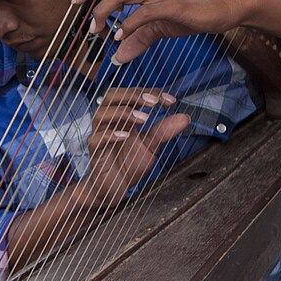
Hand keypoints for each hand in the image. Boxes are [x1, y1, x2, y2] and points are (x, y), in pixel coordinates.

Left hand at [73, 0, 253, 64]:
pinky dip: (130, 24)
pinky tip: (122, 37)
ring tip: (97, 29)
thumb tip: (118, 58)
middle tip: (76, 4)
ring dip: (104, 10)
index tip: (77, 1)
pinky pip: (147, 11)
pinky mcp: (177, 5)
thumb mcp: (161, 27)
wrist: (231, 5)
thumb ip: (138, 39)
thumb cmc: (195, 11)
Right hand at [80, 88, 190, 206]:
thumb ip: (164, 130)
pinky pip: (97, 138)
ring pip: (102, 114)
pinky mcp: (95, 151)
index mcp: (122, 116)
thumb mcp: (152, 145)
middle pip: (112, 96)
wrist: (117, 186)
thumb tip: (185, 117)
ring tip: (143, 118)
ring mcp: (100, 135)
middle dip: (133, 95)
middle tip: (154, 102)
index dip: (149, 93)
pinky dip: (110, 135)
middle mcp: (109, 121)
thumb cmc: (130, 162)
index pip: (131, 95)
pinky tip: (125, 136)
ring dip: (124, 113)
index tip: (169, 100)